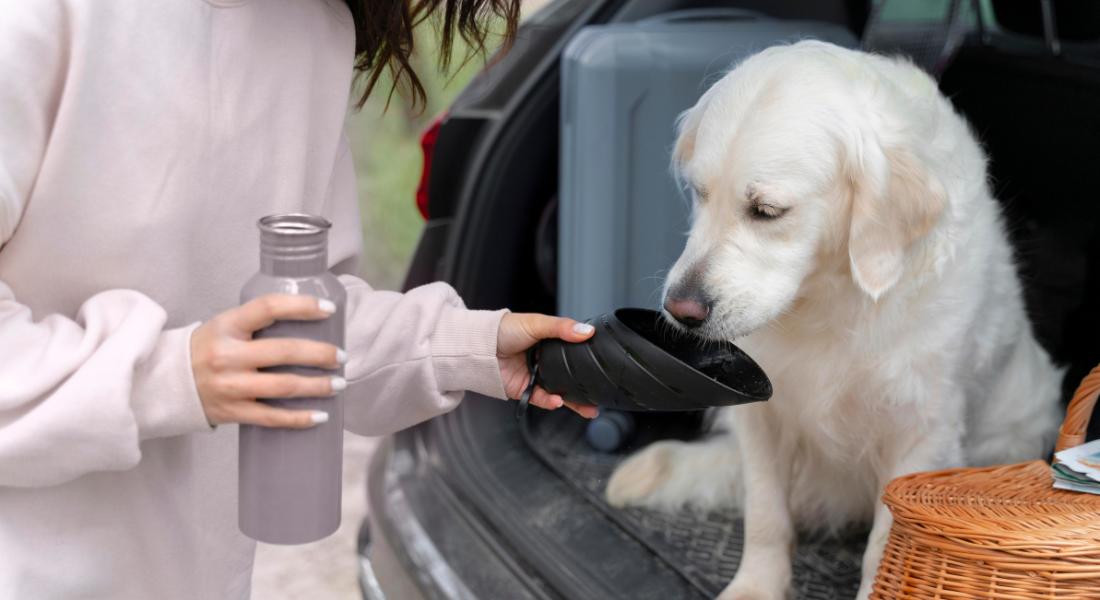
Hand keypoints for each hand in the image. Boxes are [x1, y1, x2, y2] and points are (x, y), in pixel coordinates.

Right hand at [191, 294, 345, 427]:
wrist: (165, 382)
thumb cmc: (206, 349)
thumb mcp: (224, 326)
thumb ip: (257, 323)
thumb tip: (308, 321)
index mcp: (227, 326)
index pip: (268, 307)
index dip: (302, 305)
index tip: (328, 309)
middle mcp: (227, 355)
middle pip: (284, 351)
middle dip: (320, 354)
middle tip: (342, 356)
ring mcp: (229, 385)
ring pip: (283, 386)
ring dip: (317, 386)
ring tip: (339, 384)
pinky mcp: (231, 411)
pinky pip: (271, 417)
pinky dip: (298, 418)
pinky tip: (320, 416)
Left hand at [497, 313, 598, 418]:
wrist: (478, 346)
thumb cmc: (503, 329)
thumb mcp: (537, 323)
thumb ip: (562, 328)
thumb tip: (587, 331)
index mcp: (550, 342)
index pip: (574, 352)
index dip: (587, 359)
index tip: (602, 365)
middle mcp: (545, 360)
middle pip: (570, 376)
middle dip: (585, 388)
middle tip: (601, 396)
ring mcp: (536, 375)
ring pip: (560, 391)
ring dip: (574, 402)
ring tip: (588, 408)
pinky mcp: (524, 389)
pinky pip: (541, 399)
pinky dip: (550, 401)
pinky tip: (558, 401)